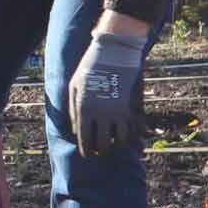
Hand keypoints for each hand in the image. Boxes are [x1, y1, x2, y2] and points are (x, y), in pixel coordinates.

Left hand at [68, 29, 145, 155]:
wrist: (113, 53)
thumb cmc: (89, 68)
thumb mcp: (74, 86)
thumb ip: (73, 109)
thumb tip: (76, 129)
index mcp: (83, 109)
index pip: (84, 139)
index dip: (86, 150)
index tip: (88, 154)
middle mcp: (101, 113)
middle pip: (103, 144)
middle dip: (101, 150)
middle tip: (101, 151)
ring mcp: (118, 111)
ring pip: (120, 140)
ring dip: (118, 145)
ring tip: (114, 144)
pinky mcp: (132, 106)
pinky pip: (133, 129)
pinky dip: (132, 136)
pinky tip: (129, 137)